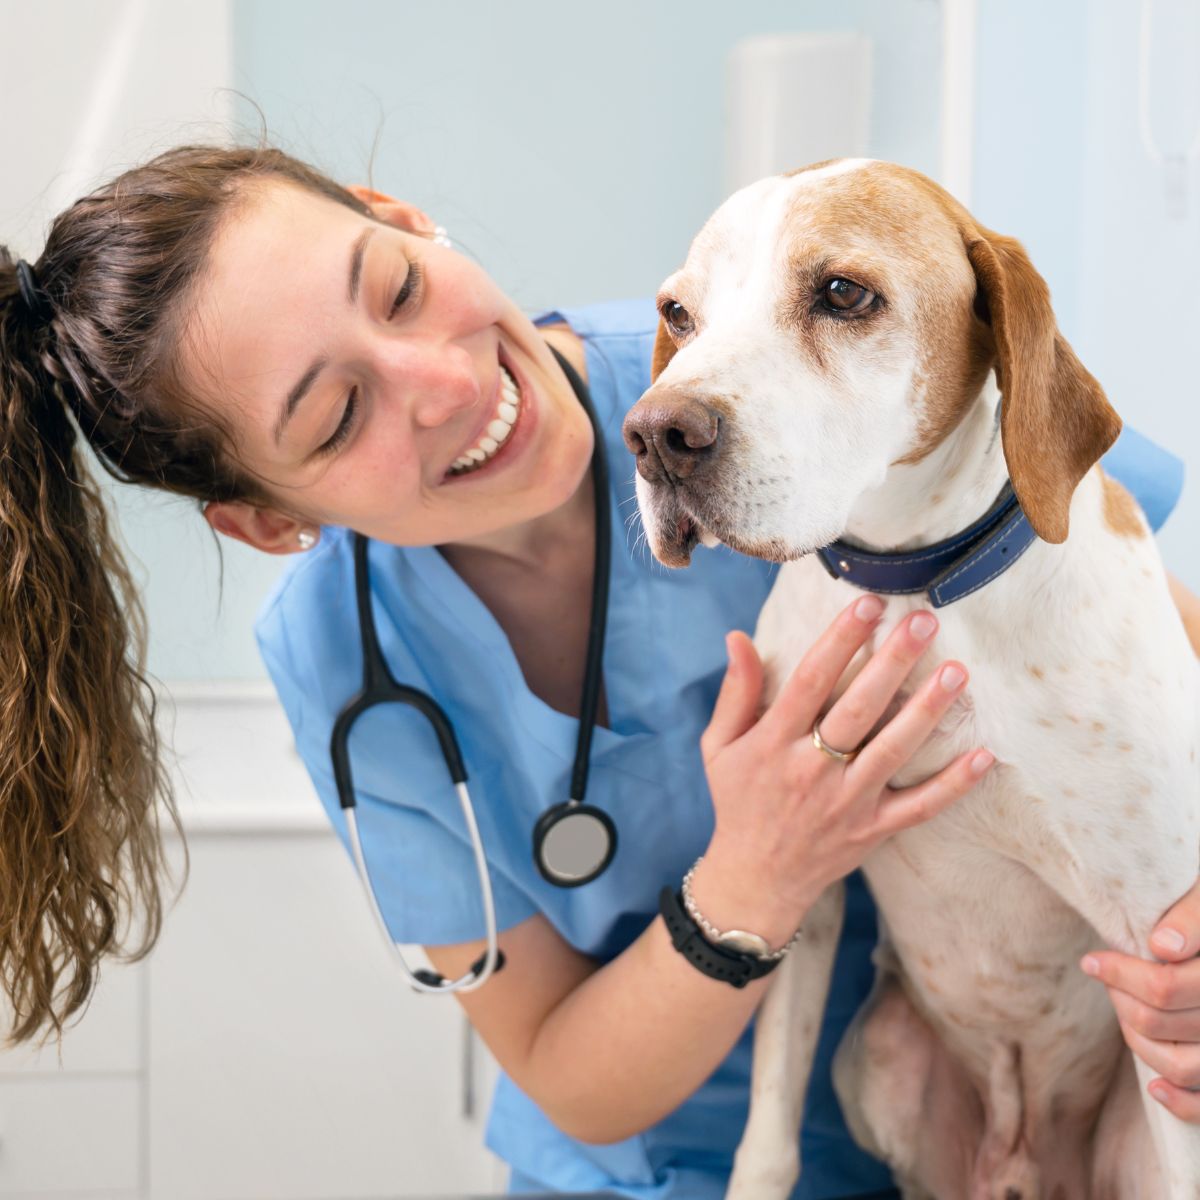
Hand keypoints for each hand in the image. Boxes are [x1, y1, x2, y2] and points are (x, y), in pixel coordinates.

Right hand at [692, 594, 995, 943]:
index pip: (810, 680)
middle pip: (858, 708)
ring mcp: (846, 802)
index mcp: (773, 743)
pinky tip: (983, 755)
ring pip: (892, 750)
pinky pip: (919, 807)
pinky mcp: (873, 830)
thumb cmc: (737, 801)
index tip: (868, 603)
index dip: (840, 639)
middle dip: (892, 661)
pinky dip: (953, 785)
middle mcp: (810, 770)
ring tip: (957, 670)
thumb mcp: (720, 746)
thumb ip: (736, 692)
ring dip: (926, 711)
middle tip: (923, 621)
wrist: (755, 879)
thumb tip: (738, 637)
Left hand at [1082, 878, 1199, 1121]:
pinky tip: (1155, 1086)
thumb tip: (1162, 945)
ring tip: (1124, 1008)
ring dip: (1138, 1039)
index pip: (1164, 987)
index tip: (1091, 961)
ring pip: (1180, 1065)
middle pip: (1160, 1021)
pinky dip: (1181, 1102)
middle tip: (1107, 973)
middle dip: (1121, 997)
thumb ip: (1190, 918)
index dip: (1119, 974)